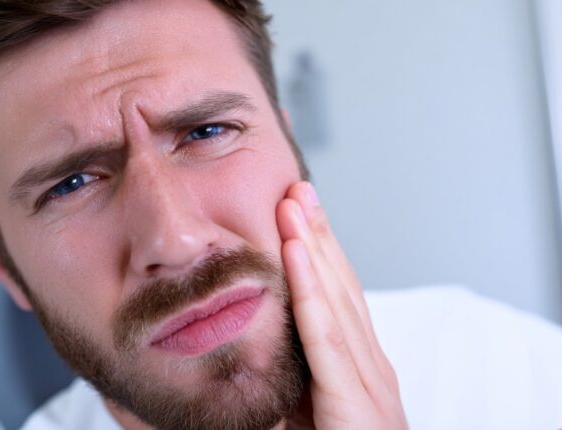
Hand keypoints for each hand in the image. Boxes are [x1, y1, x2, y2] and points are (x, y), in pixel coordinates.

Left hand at [276, 182, 406, 429]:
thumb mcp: (307, 417)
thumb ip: (291, 384)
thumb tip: (253, 356)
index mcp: (358, 372)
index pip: (337, 301)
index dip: (319, 255)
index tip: (297, 215)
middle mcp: (371, 370)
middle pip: (341, 289)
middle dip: (319, 237)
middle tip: (298, 191)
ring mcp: (370, 385)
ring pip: (336, 301)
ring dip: (314, 246)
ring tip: (294, 203)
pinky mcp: (357, 404)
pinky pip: (327, 337)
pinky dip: (312, 290)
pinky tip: (297, 252)